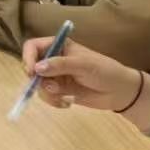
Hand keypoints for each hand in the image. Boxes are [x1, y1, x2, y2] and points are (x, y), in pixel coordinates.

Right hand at [21, 37, 144, 114]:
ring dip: (46, 93)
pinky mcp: (60, 90)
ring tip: (62, 98)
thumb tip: (36, 68)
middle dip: (36, 79)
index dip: (28, 57)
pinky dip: (53, 101)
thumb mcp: (84, 65)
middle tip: (48, 88)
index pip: (33, 46)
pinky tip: (66, 104)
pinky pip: (46, 95)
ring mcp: (56, 76)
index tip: (32, 72)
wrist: (121, 92)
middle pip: (31, 66)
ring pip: (38, 84)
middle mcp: (54, 59)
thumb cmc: (105, 71)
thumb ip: (60, 65)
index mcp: (59, 46)